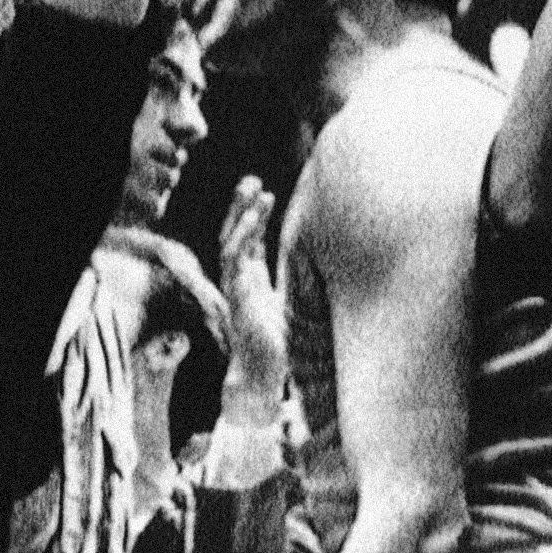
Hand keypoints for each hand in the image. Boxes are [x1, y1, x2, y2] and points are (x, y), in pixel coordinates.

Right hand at [212, 177, 284, 416]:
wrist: (264, 372)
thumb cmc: (279, 343)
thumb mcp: (291, 302)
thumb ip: (296, 282)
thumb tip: (321, 261)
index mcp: (251, 279)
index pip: (248, 239)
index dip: (253, 215)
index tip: (264, 192)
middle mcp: (239, 279)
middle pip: (234, 233)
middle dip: (240, 206)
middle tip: (251, 179)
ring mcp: (234, 285)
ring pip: (230, 240)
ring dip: (241, 214)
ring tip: (255, 190)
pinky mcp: (236, 293)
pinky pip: (233, 258)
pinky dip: (241, 236)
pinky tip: (252, 219)